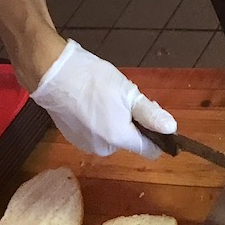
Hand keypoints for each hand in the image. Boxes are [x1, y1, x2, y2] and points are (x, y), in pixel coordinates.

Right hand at [30, 40, 176, 157]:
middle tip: (124, 97)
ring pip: (112, 136)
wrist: (52, 74)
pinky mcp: (73, 138)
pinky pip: (96, 133)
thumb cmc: (92, 80)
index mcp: (119, 139)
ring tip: (105, 97)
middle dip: (132, 123)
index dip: (156, 136)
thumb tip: (171, 129)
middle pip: (129, 141)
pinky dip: (98, 121)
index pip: (149, 150)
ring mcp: (85, 144)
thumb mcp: (128, 93)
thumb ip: (150, 114)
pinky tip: (91, 102)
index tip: (152, 116)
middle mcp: (103, 148)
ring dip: (115, 121)